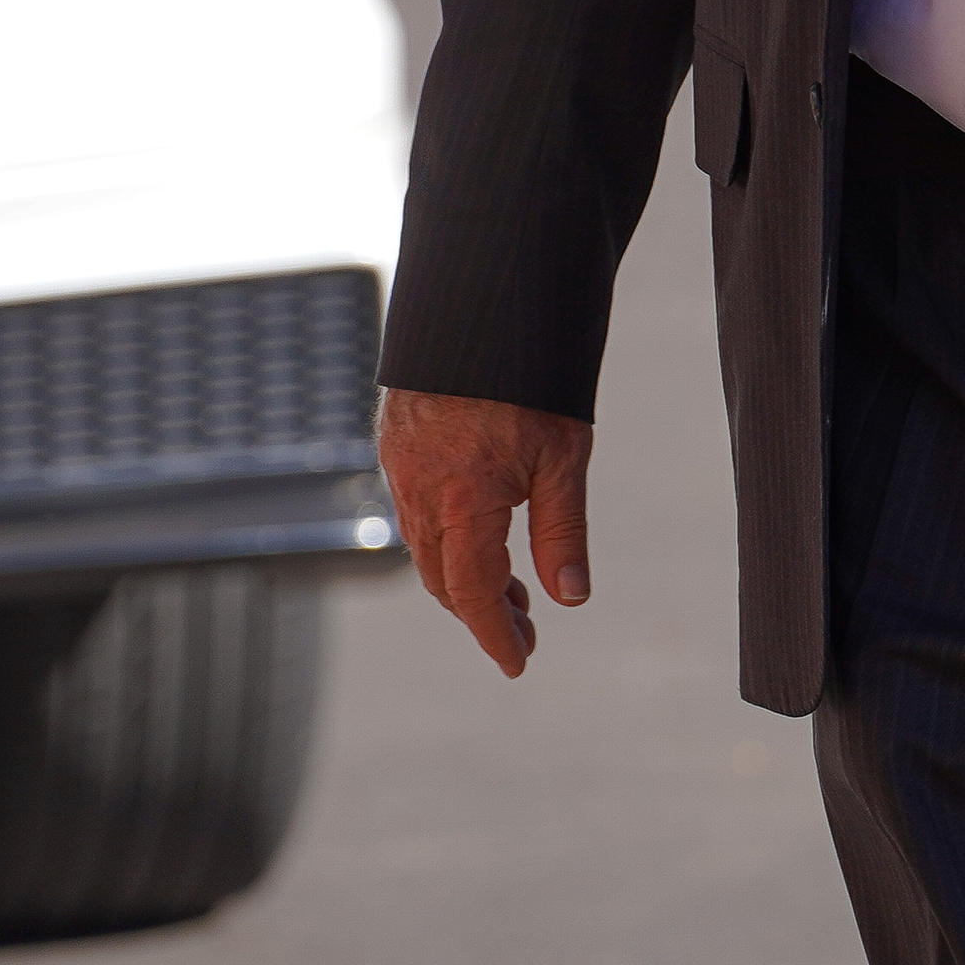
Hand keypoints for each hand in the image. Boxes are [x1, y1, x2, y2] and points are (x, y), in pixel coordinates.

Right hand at [381, 386, 594, 679]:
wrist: (481, 301)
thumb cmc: (531, 379)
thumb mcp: (563, 458)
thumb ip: (563, 532)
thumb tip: (570, 599)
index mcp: (462, 500)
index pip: (470, 594)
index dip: (494, 635)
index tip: (518, 664)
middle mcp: (418, 487)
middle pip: (441, 578)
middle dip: (480, 612)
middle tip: (525, 629)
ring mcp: (399, 463)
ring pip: (424, 544)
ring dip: (462, 575)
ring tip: (510, 587)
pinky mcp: (394, 439)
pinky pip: (412, 507)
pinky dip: (443, 536)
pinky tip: (477, 531)